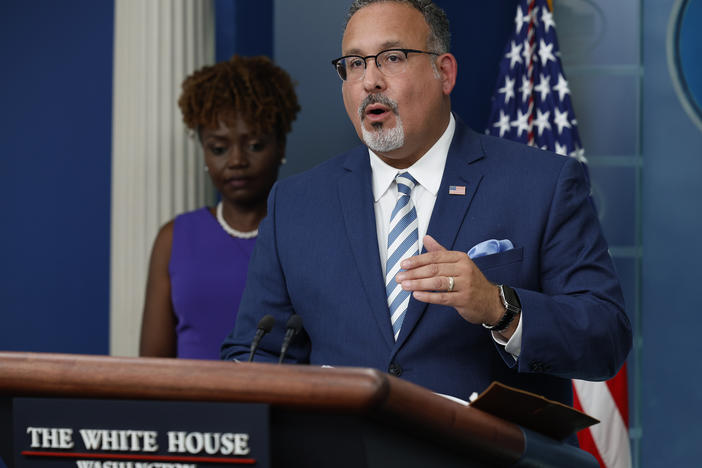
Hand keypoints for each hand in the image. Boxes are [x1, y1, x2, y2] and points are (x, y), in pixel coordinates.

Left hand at [395, 235, 513, 336]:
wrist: (491, 301)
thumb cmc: (471, 281)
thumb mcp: (458, 263)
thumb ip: (440, 252)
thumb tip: (426, 238)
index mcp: (460, 258)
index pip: (435, 257)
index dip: (417, 260)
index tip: (403, 264)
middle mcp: (464, 269)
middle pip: (434, 269)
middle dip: (414, 273)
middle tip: (399, 277)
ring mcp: (465, 284)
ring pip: (437, 282)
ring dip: (418, 284)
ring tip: (404, 286)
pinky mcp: (464, 299)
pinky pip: (443, 297)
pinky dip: (428, 296)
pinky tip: (416, 295)